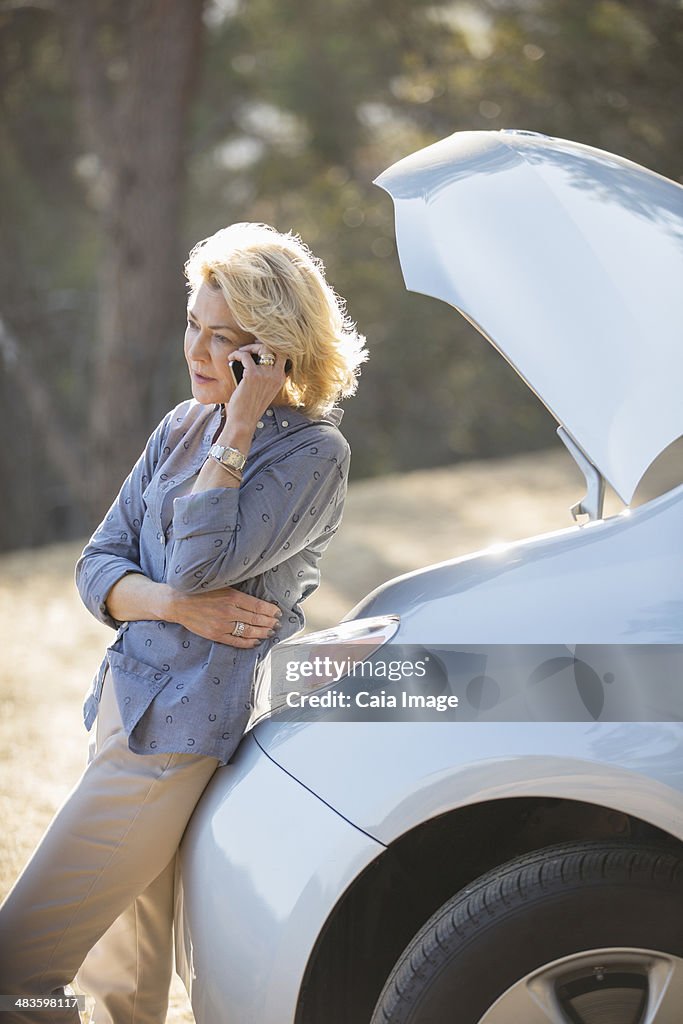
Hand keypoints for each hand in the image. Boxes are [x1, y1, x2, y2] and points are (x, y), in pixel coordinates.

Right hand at [165, 585, 281, 647]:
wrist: (178, 602)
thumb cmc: (201, 591)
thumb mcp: (222, 586)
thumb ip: (238, 594)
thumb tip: (258, 601)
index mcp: (232, 596)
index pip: (258, 606)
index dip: (270, 611)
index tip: (278, 613)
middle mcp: (229, 611)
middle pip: (256, 620)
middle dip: (270, 623)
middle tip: (277, 624)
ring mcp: (222, 625)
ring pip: (249, 632)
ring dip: (262, 633)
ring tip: (270, 632)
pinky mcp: (215, 635)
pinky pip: (236, 641)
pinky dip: (248, 643)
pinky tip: (256, 641)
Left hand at [225, 342, 287, 424]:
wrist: (243, 421)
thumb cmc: (249, 407)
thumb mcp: (263, 390)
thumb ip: (263, 375)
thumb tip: (251, 358)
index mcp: (280, 379)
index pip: (282, 355)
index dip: (270, 349)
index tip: (258, 348)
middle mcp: (276, 375)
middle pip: (275, 348)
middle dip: (262, 344)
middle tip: (250, 347)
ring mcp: (265, 375)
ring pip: (261, 348)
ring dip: (249, 347)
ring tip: (239, 353)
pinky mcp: (252, 375)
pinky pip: (245, 355)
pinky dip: (237, 353)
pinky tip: (231, 357)